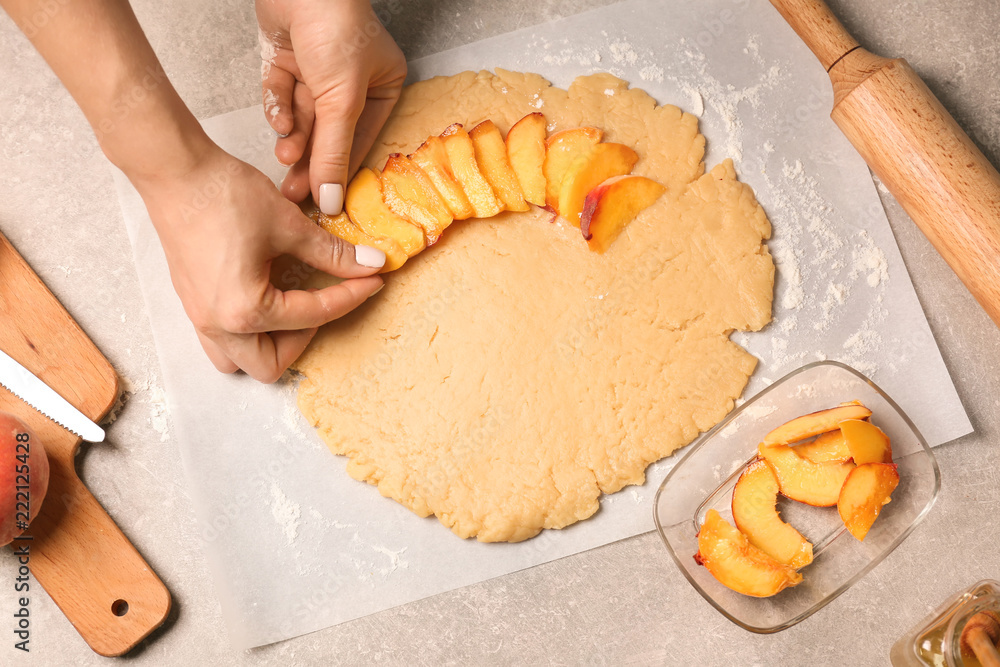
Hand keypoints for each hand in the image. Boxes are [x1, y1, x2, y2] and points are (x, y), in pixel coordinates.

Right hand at [134, 145, 385, 382]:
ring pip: (238, 360)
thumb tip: (371, 263)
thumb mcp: (288, 225)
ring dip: (269, 345)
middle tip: (324, 303)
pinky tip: (266, 297)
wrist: (175, 171)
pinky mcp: (193, 302)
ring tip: (292, 307)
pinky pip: (221, 339)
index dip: (350, 295)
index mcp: (245, 310)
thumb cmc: (224, 195)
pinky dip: (247, 333)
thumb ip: (332, 253)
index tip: (371, 280)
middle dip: (304, 340)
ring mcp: (200, 316)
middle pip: (270, 365)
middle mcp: (218, 324)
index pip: (312, 315)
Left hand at [256, 0, 406, 211]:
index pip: (359, 140)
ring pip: (302, 117)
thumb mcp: (341, 101)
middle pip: (327, 132)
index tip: (321, 201)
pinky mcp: (288, 59)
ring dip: (293, 138)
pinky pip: (282, 96)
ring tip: (284, 155)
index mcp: (381, 87)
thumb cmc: (337, 30)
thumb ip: (333, 154)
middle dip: (308, 159)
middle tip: (293, 190)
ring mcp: (317, 70)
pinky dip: (279, 109)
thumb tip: (331, 200)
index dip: (338, 172)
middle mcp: (352, 81)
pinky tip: (279, 123)